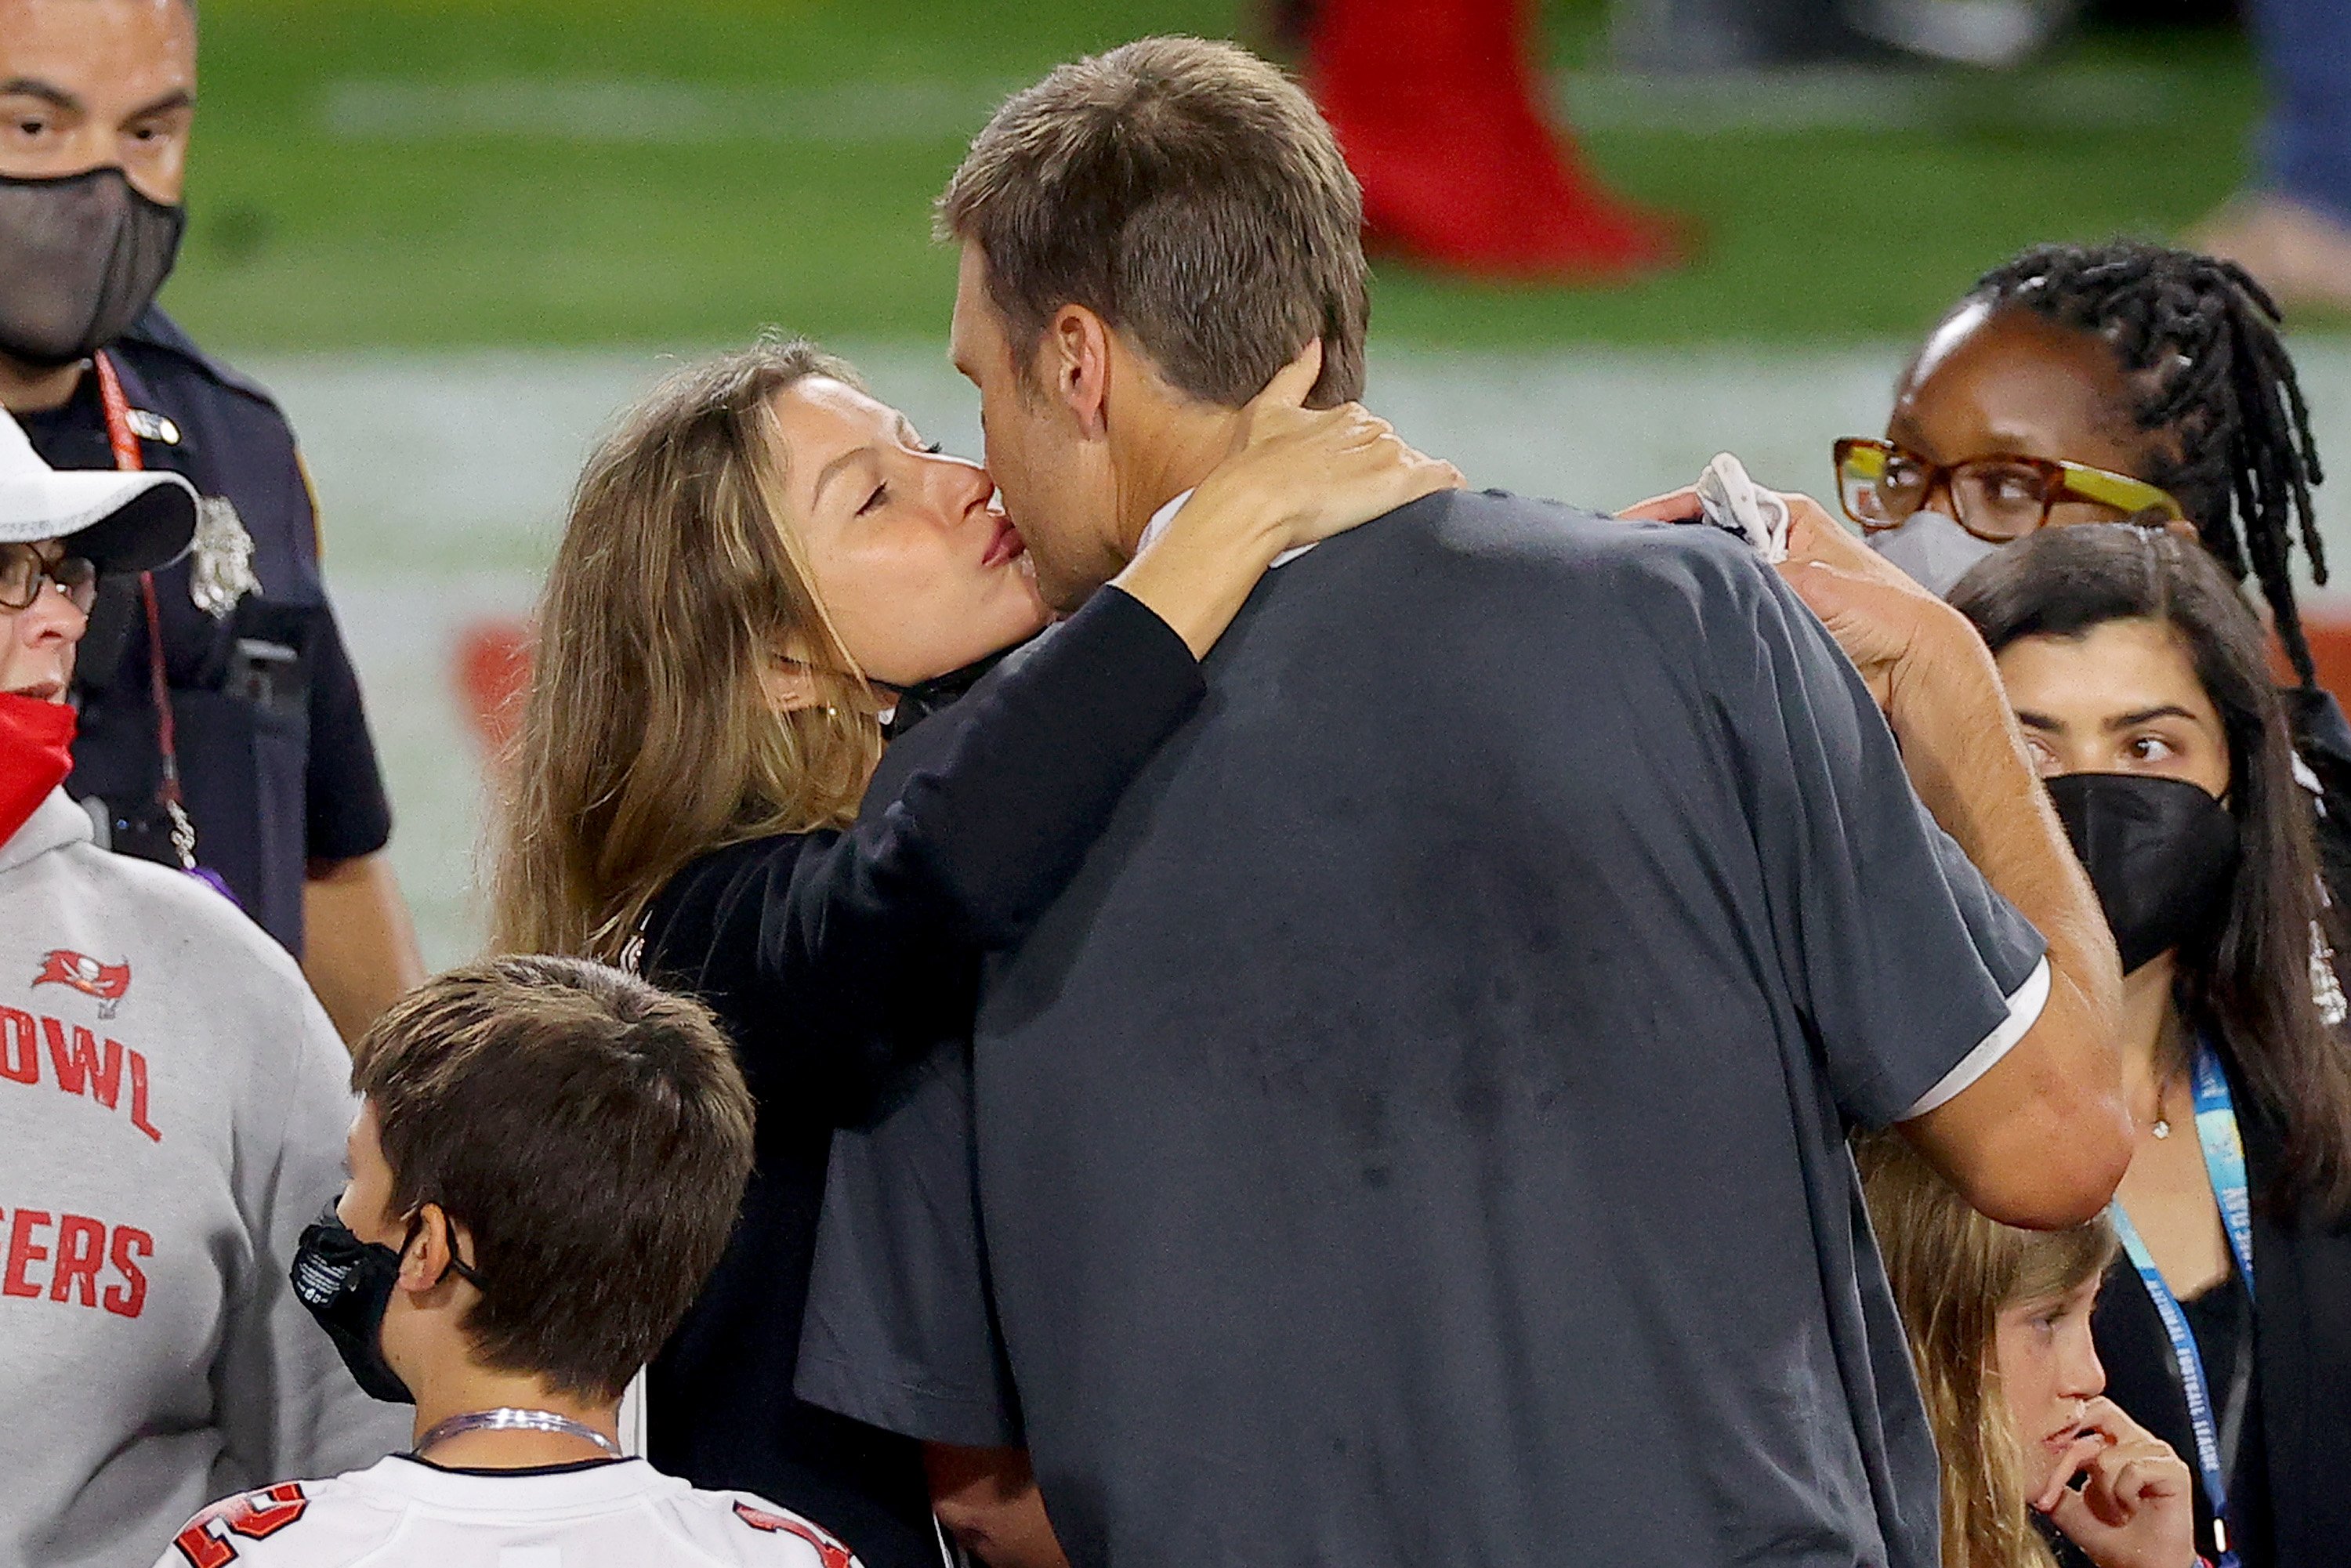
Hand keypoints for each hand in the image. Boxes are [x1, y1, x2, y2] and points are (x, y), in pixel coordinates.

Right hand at [1192, 340, 1463, 553]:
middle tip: (1355, 503)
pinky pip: (1443, 480)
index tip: (1342, 484)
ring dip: (1405, 489)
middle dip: (1380, 475)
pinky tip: (1440, 504)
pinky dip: (1446, 490)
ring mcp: (1389, 453)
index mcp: (1346, 414)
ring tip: (1381, 514)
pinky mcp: (1401, 480)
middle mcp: (1372, 427)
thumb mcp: (1266, 409)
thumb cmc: (1252, 463)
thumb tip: (1314, 343)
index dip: (1358, 462)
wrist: (1255, 498)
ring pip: (1415, 468)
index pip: (1369, 436)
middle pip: (1393, 453)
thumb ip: (1295, 374)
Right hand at [1619, 483, 1970, 714]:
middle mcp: (1776, 546)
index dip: (1666, 511)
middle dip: (1668, 550)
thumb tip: (1698, 581)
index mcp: (1788, 516)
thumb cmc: (1880, 612)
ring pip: (1712, 581)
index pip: (1713, 500)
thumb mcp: (1810, 582)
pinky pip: (1723, 616)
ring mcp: (1772, 587)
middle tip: (1625, 564)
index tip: (1625, 526)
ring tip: (1642, 597)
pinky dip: (1701, 621)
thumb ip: (1753, 575)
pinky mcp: (1771, 625)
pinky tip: (1674, 629)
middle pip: (1705, 539)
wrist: (1914, 670)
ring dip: (1684, 590)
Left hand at [2033, 1398, 2198, 1567]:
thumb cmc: (2107, 1536)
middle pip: (2099, 1410)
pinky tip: (2130, 1510)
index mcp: (2109, 1440)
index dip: (2058, 1429)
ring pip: (2108, 1454)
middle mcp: (2132, 1439)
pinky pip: (2133, 1470)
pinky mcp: (2173, 1470)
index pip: (2080, 1411)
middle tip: (2063, 1475)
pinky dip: (2122, 1496)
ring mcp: (2155, 1452)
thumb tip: (2020, 1455)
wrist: (2138, 1567)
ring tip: (2114, 1510)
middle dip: (2074, 1448)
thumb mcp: (2064, 1501)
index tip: (2038, 1452)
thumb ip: (2047, 1475)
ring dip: (2102, 1491)